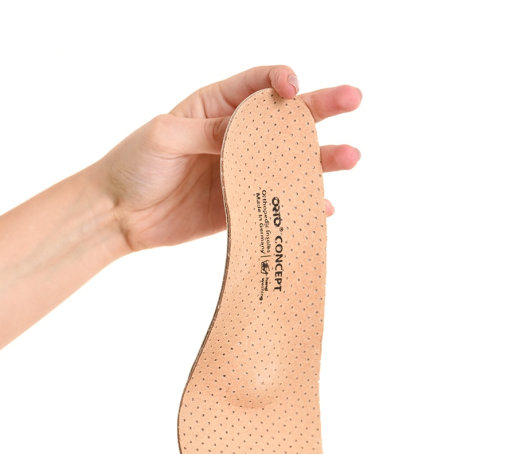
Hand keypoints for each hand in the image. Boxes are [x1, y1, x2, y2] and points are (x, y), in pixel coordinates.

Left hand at [94, 65, 361, 250]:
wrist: (119, 214)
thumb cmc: (134, 164)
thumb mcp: (165, 136)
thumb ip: (210, 132)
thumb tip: (250, 135)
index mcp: (215, 107)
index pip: (257, 85)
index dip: (280, 81)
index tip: (293, 87)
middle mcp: (235, 137)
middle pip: (285, 119)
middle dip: (320, 108)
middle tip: (353, 98)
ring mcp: (241, 172)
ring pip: (289, 161)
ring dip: (321, 159)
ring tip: (351, 156)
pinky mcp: (240, 206)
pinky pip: (276, 202)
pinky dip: (300, 204)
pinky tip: (322, 206)